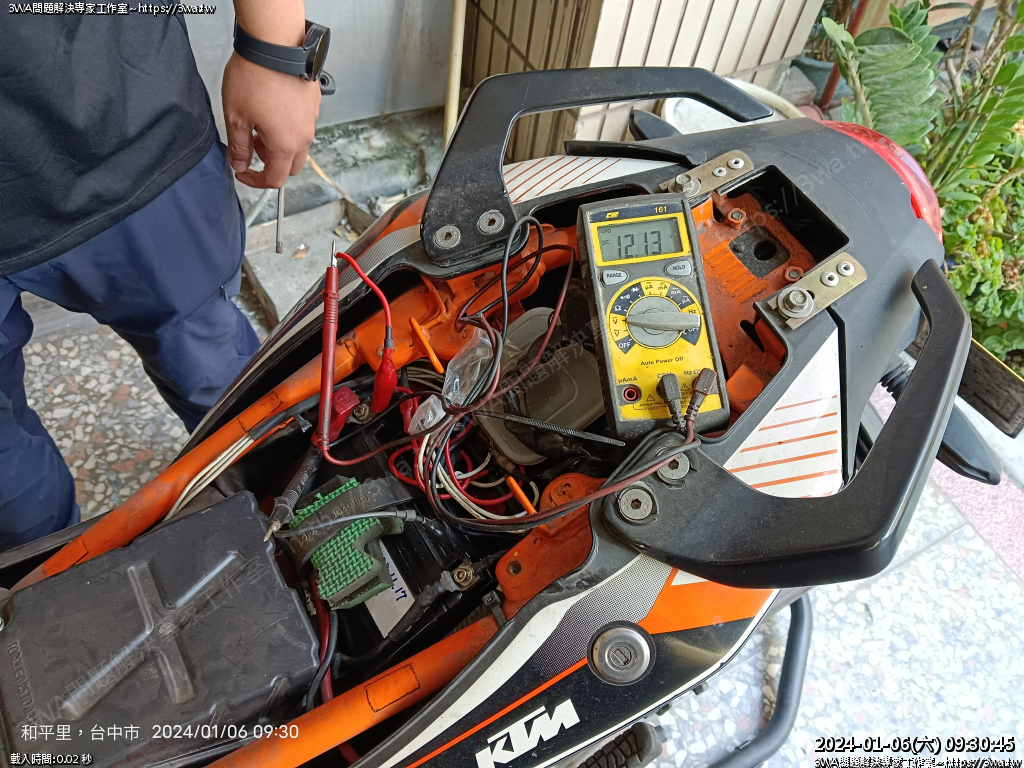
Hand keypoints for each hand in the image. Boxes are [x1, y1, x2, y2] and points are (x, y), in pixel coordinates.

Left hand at [221, 52, 320, 188]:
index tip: (243, 173)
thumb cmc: (255, 77)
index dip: (256, 181)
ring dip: (280, 144)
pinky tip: (272, 108)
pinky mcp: (314, 103)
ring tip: (260, 123)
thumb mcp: (235, 117)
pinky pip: (303, 124)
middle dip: (271, 164)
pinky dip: (289, 126)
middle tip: (252, 147)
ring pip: (298, 145)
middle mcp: (303, 136)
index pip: (275, 179)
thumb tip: (240, 164)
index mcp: (285, 145)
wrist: (274, 44)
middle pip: (291, 166)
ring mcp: (312, 119)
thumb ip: (238, 147)